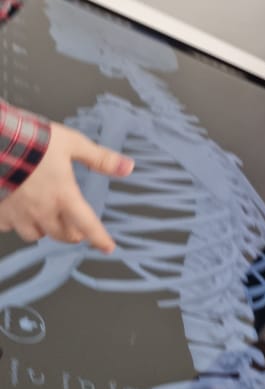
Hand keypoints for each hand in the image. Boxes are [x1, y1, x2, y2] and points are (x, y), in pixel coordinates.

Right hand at [0, 122, 132, 252]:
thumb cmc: (35, 141)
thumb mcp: (73, 143)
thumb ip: (100, 158)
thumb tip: (128, 167)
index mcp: (64, 195)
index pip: (87, 224)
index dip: (99, 238)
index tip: (107, 247)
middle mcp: (42, 210)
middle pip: (62, 235)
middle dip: (72, 233)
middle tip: (76, 227)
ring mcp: (19, 214)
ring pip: (35, 235)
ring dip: (45, 229)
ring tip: (47, 217)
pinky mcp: (0, 212)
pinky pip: (10, 227)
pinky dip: (16, 223)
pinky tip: (19, 211)